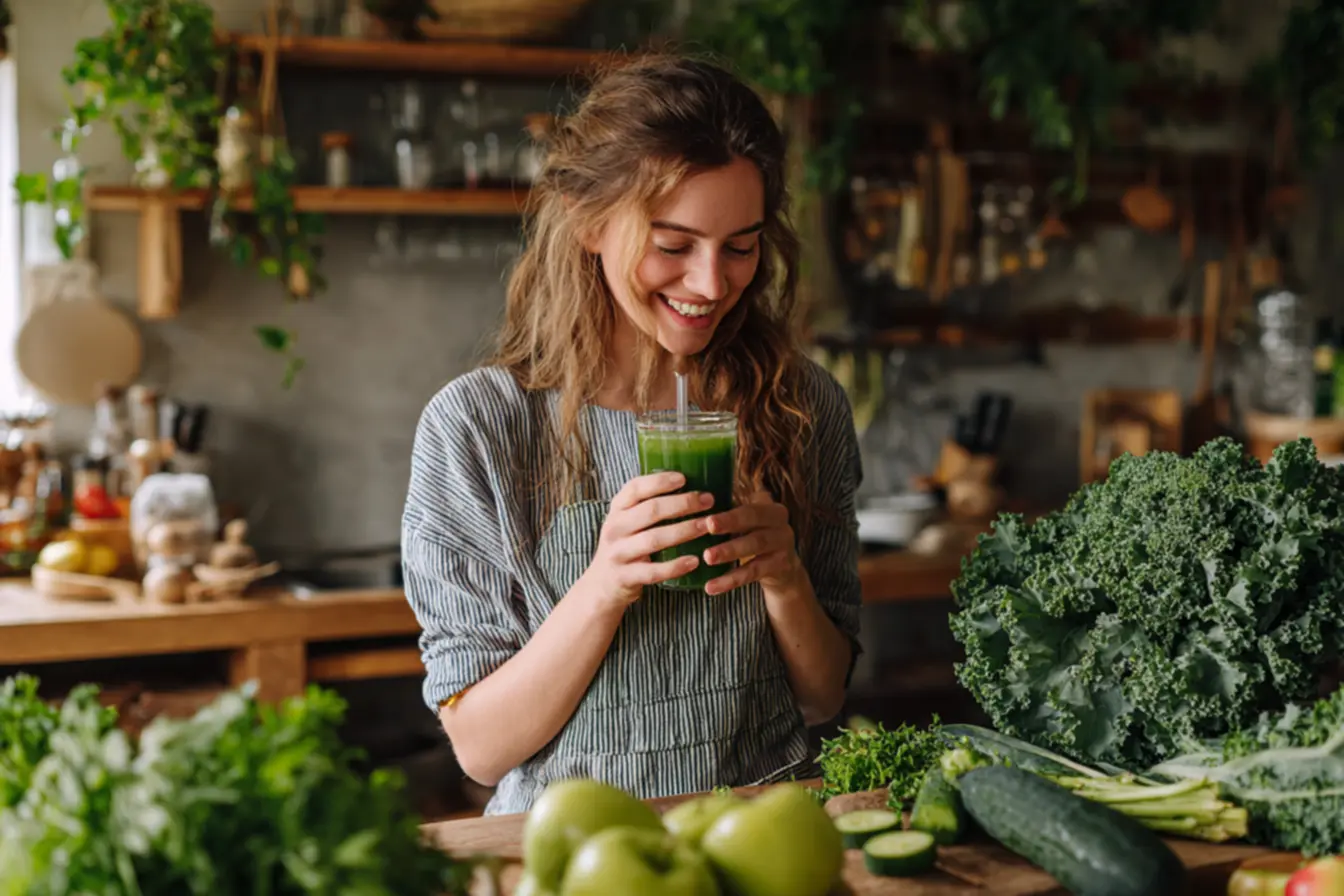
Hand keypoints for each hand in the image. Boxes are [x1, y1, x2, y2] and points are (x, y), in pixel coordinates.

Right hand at [578, 471, 714, 609]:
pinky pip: (654, 571)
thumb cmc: (625, 545)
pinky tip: (694, 561)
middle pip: (650, 510)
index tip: (684, 478)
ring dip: (685, 531)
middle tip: (708, 500)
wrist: (602, 584)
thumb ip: (648, 506)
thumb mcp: (627, 522)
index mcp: (617, 509)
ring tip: (707, 526)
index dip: (660, 481)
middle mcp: (615, 528)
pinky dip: (675, 566)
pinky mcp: (625, 577)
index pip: (635, 488)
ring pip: (654, 539)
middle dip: (683, 503)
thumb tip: (690, 484)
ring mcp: (618, 553)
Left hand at [702, 491, 805, 595]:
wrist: (784, 571)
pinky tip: (711, 586)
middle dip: (730, 523)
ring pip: (754, 546)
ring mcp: (783, 546)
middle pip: (754, 521)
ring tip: (707, 557)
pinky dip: (731, 580)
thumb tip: (695, 505)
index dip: (730, 513)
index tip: (708, 519)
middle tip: (708, 528)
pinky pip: (753, 573)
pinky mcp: (780, 567)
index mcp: (771, 509)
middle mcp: (781, 525)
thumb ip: (730, 514)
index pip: (749, 507)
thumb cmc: (755, 540)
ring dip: (729, 551)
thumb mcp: (749, 525)